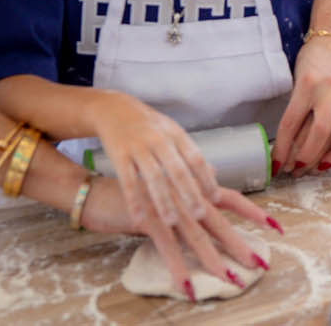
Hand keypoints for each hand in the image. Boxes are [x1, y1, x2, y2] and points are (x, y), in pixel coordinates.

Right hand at [80, 175, 278, 298]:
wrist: (99, 188)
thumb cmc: (135, 190)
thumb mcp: (168, 187)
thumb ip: (191, 189)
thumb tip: (212, 185)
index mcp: (193, 188)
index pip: (231, 199)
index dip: (253, 212)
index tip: (276, 227)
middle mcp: (186, 197)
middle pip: (220, 223)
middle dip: (240, 245)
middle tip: (260, 264)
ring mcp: (169, 208)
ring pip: (197, 239)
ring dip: (214, 262)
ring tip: (231, 280)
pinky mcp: (149, 221)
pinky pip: (167, 250)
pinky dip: (178, 269)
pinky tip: (188, 287)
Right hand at [89, 90, 217, 231]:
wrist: (114, 109)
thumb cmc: (149, 126)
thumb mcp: (172, 132)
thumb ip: (189, 153)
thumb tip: (214, 173)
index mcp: (176, 134)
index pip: (196, 157)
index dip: (206, 178)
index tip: (216, 198)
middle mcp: (159, 140)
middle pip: (178, 169)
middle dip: (189, 192)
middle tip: (200, 214)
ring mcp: (138, 147)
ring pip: (153, 177)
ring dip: (163, 200)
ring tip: (172, 221)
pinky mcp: (119, 155)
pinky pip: (127, 181)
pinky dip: (134, 200)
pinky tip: (140, 218)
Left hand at [273, 30, 330, 176]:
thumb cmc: (314, 58)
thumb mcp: (297, 78)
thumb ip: (297, 107)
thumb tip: (289, 144)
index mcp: (306, 84)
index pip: (290, 124)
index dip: (281, 150)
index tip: (276, 166)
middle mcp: (329, 90)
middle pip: (320, 133)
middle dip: (307, 158)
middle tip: (299, 169)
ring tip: (325, 166)